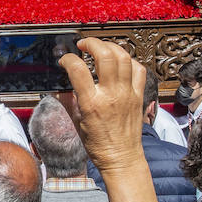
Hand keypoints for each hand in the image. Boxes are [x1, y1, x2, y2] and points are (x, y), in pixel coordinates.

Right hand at [58, 37, 146, 174]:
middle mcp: (111, 95)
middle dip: (92, 43)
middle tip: (84, 45)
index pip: (78, 69)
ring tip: (101, 49)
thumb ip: (70, 100)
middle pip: (105, 55)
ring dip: (111, 47)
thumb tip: (63, 84)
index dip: (69, 59)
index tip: (65, 60)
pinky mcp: (138, 96)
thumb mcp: (77, 122)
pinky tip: (120, 63)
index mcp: (92, 103)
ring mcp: (128, 94)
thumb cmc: (99, 145)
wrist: (122, 158)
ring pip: (124, 57)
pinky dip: (129, 61)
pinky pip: (138, 69)